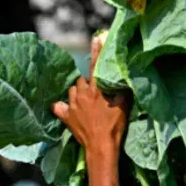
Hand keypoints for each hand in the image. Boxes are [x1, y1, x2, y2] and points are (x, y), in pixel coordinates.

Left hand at [52, 35, 129, 159]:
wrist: (101, 147)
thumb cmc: (114, 127)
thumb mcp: (123, 107)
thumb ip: (123, 91)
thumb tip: (126, 79)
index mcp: (96, 90)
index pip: (96, 66)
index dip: (97, 51)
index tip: (97, 38)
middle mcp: (81, 94)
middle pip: (82, 80)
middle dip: (88, 82)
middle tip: (97, 92)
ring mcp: (72, 105)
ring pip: (72, 90)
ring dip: (78, 92)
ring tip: (86, 100)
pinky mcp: (66, 117)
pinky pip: (59, 106)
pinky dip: (62, 106)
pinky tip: (66, 107)